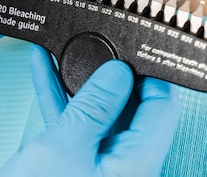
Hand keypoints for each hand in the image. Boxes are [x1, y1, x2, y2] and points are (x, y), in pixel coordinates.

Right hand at [0, 47, 180, 175]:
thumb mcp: (64, 147)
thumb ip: (95, 106)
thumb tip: (120, 72)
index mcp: (137, 165)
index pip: (162, 107)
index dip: (151, 71)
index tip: (136, 45)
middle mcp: (126, 169)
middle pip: (131, 108)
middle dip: (112, 72)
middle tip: (100, 41)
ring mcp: (100, 170)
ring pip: (100, 114)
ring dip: (80, 81)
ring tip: (67, 47)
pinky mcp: (77, 169)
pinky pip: (76, 127)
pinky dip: (62, 99)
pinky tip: (44, 70)